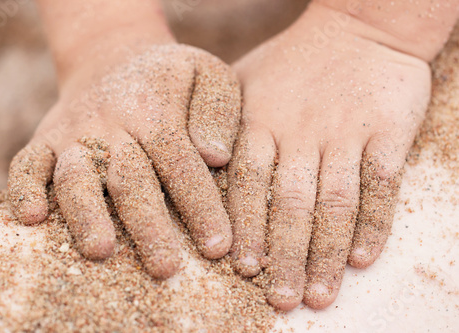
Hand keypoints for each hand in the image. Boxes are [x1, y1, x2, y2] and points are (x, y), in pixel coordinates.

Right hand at [8, 42, 239, 278]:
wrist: (112, 59)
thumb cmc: (171, 79)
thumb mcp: (207, 74)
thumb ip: (217, 112)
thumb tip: (217, 156)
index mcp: (156, 109)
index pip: (180, 162)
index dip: (200, 206)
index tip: (218, 246)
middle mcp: (110, 123)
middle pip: (130, 179)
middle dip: (148, 226)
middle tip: (167, 269)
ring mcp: (73, 133)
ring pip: (77, 177)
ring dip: (86, 214)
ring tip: (100, 251)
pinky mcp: (44, 141)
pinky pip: (27, 165)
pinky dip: (24, 190)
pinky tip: (32, 220)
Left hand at [227, 4, 429, 309]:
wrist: (358, 26)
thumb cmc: (294, 60)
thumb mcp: (245, 80)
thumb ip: (220, 121)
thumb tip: (198, 166)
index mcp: (262, 123)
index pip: (250, 186)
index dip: (247, 229)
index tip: (243, 269)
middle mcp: (301, 133)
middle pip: (290, 205)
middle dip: (284, 256)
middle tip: (280, 299)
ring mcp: (345, 134)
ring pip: (334, 204)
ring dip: (326, 254)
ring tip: (320, 295)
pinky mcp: (387, 132)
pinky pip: (380, 185)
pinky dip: (373, 224)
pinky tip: (362, 259)